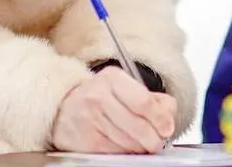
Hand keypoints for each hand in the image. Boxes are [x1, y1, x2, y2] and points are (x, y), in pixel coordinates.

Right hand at [50, 66, 176, 153]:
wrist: (62, 109)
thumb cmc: (100, 98)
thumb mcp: (124, 88)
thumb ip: (153, 99)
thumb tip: (169, 116)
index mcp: (113, 78)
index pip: (143, 101)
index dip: (160, 119)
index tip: (168, 129)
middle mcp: (99, 96)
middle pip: (138, 126)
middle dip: (154, 139)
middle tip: (159, 142)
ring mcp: (90, 119)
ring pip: (129, 142)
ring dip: (141, 147)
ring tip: (142, 144)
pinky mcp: (86, 141)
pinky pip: (115, 152)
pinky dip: (126, 153)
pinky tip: (127, 147)